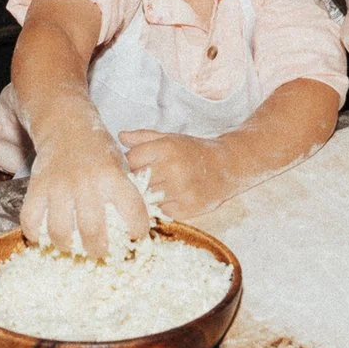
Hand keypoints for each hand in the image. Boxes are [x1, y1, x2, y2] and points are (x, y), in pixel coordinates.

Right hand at [21, 121, 151, 254]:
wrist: (67, 125)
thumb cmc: (97, 150)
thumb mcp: (119, 165)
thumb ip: (125, 192)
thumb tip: (133, 225)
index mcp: (112, 177)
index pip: (133, 212)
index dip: (138, 231)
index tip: (135, 237)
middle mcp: (86, 183)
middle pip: (93, 232)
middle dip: (98, 251)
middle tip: (100, 252)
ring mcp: (59, 186)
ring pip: (60, 232)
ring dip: (66, 246)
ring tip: (71, 247)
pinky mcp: (37, 187)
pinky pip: (31, 220)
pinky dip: (35, 234)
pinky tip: (43, 236)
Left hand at [119, 130, 241, 218]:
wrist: (227, 166)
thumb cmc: (194, 151)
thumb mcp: (170, 138)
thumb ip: (143, 137)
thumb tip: (120, 136)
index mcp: (166, 148)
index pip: (130, 159)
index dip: (130, 163)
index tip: (137, 164)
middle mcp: (172, 168)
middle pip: (136, 180)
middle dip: (138, 180)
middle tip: (146, 177)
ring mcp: (180, 190)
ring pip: (147, 198)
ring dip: (149, 195)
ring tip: (158, 187)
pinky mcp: (187, 208)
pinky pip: (161, 211)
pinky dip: (162, 206)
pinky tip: (170, 197)